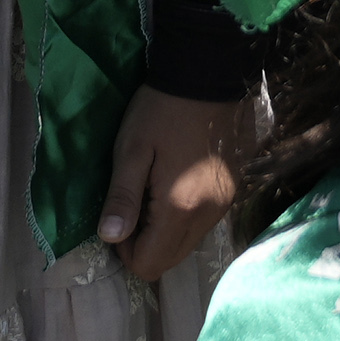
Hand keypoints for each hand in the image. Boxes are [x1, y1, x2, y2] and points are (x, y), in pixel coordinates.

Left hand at [99, 84, 241, 283]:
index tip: (118, 217)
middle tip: (132, 206)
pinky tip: (173, 187)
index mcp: (180, 208)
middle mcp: (207, 216)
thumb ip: (121, 197)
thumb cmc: (161, 111)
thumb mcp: (131, 150)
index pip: (149, 264)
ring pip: (186, 246)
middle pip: (169, 261)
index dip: (125, 250)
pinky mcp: (230, 195)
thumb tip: (109, 237)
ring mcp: (223, 206)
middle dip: (143, 245)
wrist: (207, 76)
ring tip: (151, 194)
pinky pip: (200, 227)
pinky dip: (181, 220)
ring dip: (163, 234)